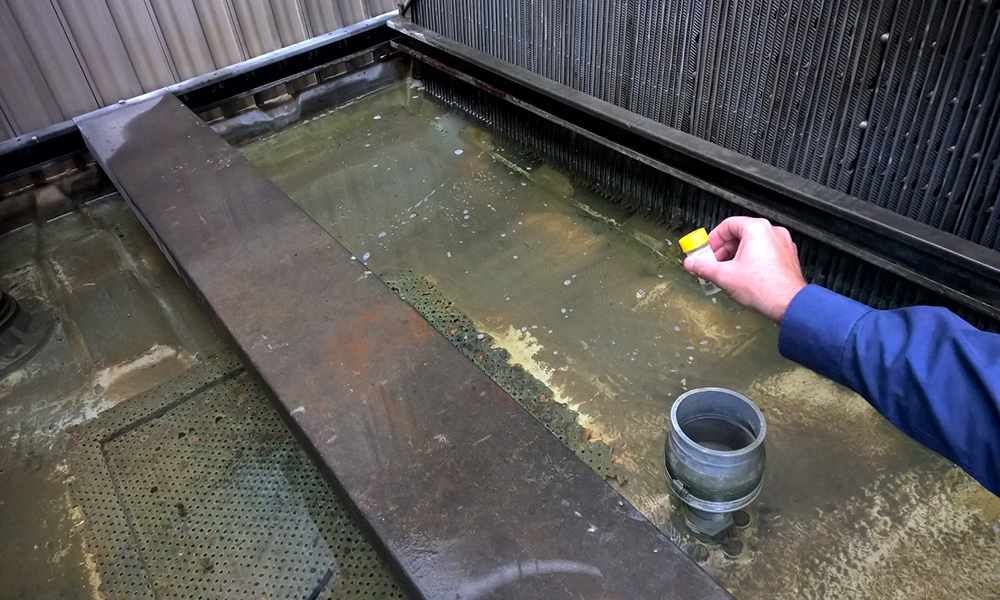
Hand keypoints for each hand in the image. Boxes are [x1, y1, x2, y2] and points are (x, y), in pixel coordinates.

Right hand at [684, 217, 806, 321]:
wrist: (790, 304)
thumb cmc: (764, 288)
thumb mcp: (724, 276)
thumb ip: (703, 267)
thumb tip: (691, 264)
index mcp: (757, 229)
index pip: (728, 225)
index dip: (713, 238)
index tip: (707, 250)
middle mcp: (772, 232)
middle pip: (741, 234)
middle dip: (724, 249)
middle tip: (713, 262)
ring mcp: (783, 244)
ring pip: (753, 244)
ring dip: (737, 255)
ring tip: (728, 271)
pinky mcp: (788, 257)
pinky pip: (765, 253)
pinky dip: (752, 260)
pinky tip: (745, 275)